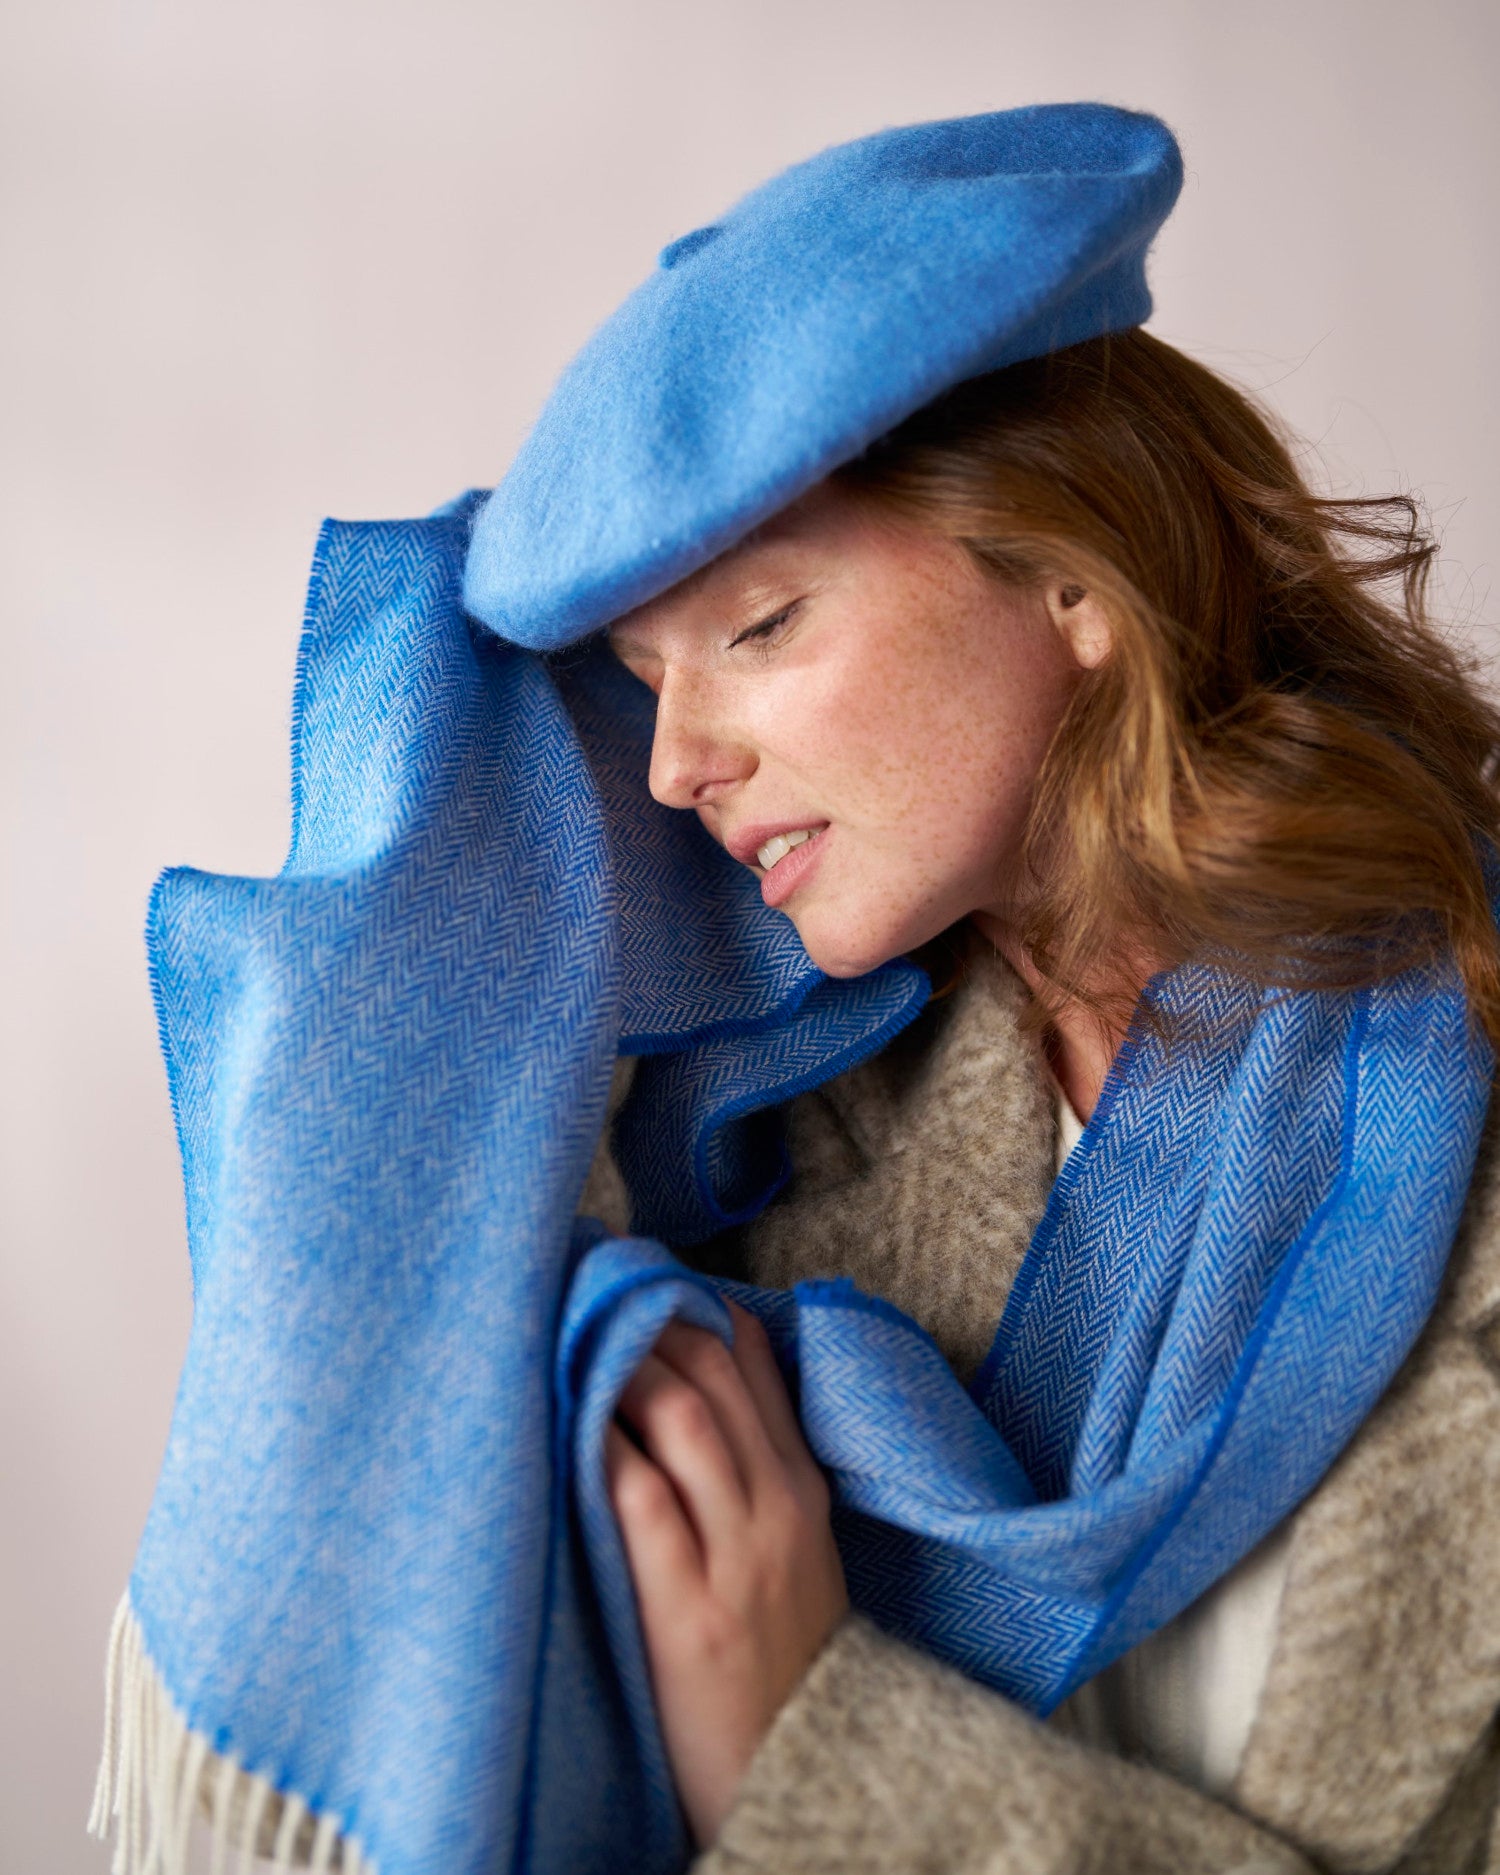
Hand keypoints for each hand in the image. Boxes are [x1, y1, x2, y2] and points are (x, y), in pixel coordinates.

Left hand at [606, 1300, 848, 1847]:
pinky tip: (567, 1424)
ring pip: (682, 1417)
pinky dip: (604, 1449)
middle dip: (642, 1319)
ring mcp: (738, 1557)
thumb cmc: (777, 1664)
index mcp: (801, 1487)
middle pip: (710, 1370)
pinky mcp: (690, 1613)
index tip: (630, 1276)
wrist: (806, 1778)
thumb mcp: (792, 1558)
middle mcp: (778, 1507)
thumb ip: (750, 1479)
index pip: (752, 1357)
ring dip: (620, 1367)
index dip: (687, 1303)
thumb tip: (671, 1393)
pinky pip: (643, 1500)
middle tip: (580, 1293)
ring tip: (566, 1342)